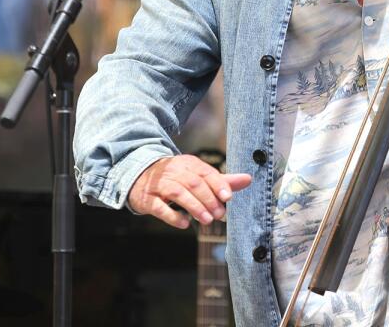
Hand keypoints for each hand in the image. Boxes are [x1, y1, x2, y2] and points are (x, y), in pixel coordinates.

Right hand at [127, 154, 252, 228]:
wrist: (140, 176)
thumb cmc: (176, 178)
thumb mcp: (198, 175)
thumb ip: (222, 180)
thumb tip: (248, 179)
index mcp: (188, 164)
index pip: (205, 172)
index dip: (217, 184)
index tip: (228, 197)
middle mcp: (173, 172)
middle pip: (193, 183)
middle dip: (208, 199)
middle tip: (220, 215)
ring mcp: (159, 185)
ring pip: (177, 193)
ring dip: (194, 207)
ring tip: (207, 220)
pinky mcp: (146, 199)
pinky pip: (158, 207)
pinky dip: (172, 215)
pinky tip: (184, 223)